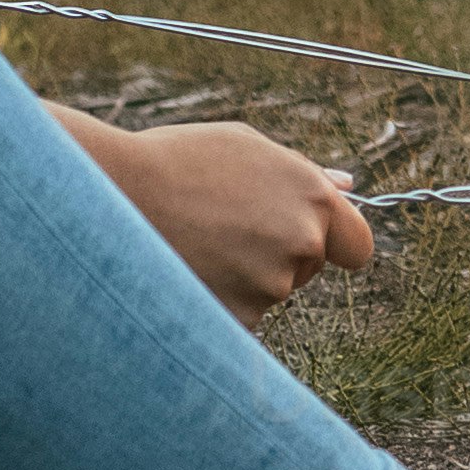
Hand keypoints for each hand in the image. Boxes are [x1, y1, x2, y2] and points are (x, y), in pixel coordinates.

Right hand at [51, 104, 374, 320]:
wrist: (112, 194)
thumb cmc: (178, 161)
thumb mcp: (246, 149)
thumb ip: (301, 173)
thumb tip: (347, 185)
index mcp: (312, 198)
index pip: (358, 245)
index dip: (338, 245)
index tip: (318, 245)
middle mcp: (300, 244)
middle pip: (308, 268)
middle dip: (279, 253)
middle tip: (224, 226)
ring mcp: (268, 286)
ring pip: (268, 292)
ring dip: (242, 277)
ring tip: (194, 241)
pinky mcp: (234, 320)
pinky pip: (237, 317)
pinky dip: (216, 301)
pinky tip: (184, 270)